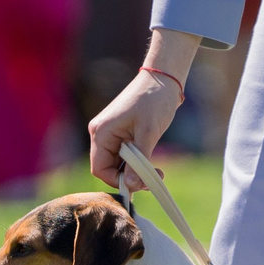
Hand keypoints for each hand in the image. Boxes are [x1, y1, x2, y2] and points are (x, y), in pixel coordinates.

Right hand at [88, 67, 184, 188]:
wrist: (164, 79)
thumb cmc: (154, 100)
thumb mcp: (148, 132)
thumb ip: (139, 161)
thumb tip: (131, 185)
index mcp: (101, 132)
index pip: (100, 168)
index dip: (118, 180)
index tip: (140, 184)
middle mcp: (101, 133)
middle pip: (108, 167)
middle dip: (130, 177)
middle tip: (153, 179)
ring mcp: (111, 133)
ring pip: (118, 163)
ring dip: (136, 171)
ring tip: (157, 172)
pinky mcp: (122, 133)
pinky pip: (125, 156)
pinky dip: (137, 162)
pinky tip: (152, 164)